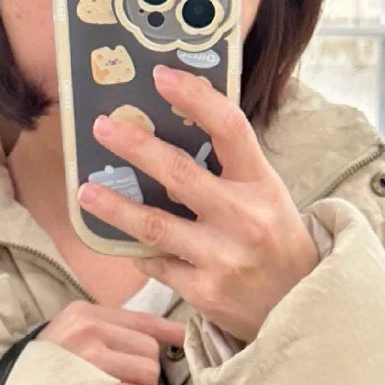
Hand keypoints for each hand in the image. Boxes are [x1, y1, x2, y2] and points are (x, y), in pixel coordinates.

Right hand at [39, 299, 186, 384]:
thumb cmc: (47, 374)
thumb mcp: (73, 340)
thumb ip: (110, 336)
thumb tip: (161, 341)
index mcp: (85, 313)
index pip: (141, 319)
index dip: (169, 331)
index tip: (184, 337)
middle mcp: (88, 327)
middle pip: (150, 349)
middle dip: (147, 375)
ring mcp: (90, 355)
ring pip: (149, 372)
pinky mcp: (94, 383)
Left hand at [78, 66, 318, 345]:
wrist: (300, 308)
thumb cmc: (276, 241)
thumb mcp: (268, 195)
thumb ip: (230, 167)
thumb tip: (173, 125)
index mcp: (262, 184)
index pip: (229, 128)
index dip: (195, 97)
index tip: (161, 77)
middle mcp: (244, 219)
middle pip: (180, 174)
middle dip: (135, 147)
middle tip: (103, 127)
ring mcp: (223, 259)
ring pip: (155, 226)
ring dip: (114, 207)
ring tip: (85, 192)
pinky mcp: (204, 293)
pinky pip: (158, 264)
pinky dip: (138, 249)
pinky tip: (120, 238)